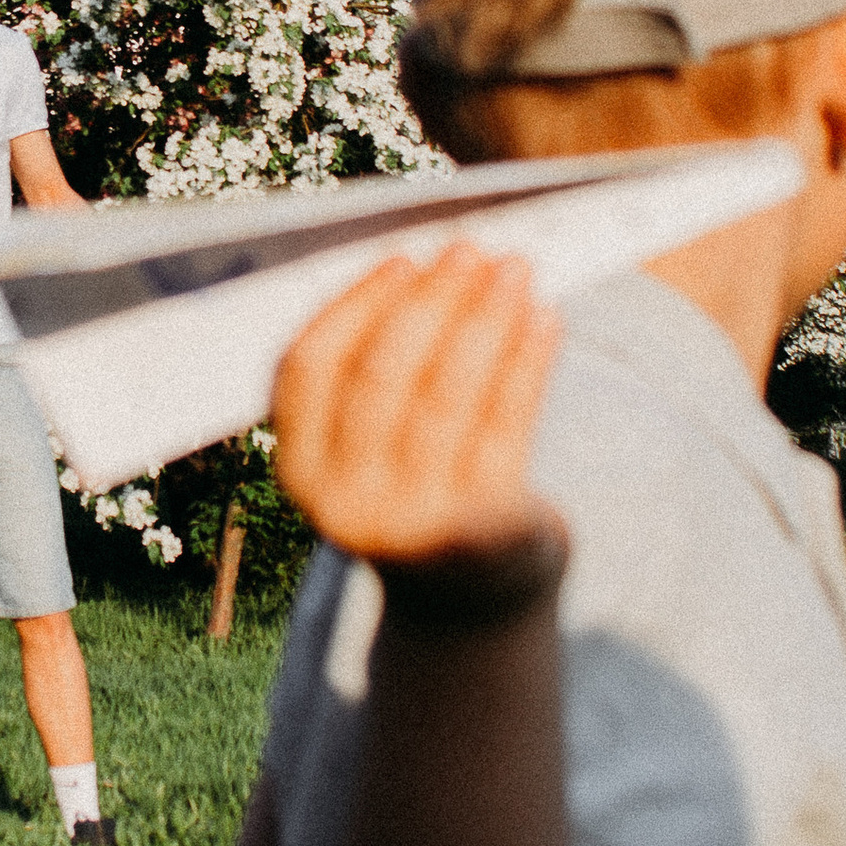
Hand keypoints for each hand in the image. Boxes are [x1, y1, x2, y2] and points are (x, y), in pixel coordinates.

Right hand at [272, 246, 560, 565]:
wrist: (469, 597)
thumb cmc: (418, 484)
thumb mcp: (370, 446)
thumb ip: (375, 371)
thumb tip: (428, 261)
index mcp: (299, 469)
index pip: (311, 369)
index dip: (355, 306)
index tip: (402, 257)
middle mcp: (343, 503)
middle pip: (381, 378)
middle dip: (429, 302)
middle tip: (469, 249)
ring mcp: (411, 524)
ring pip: (447, 398)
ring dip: (485, 320)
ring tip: (516, 270)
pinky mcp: (480, 532)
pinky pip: (505, 428)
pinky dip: (526, 362)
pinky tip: (545, 319)